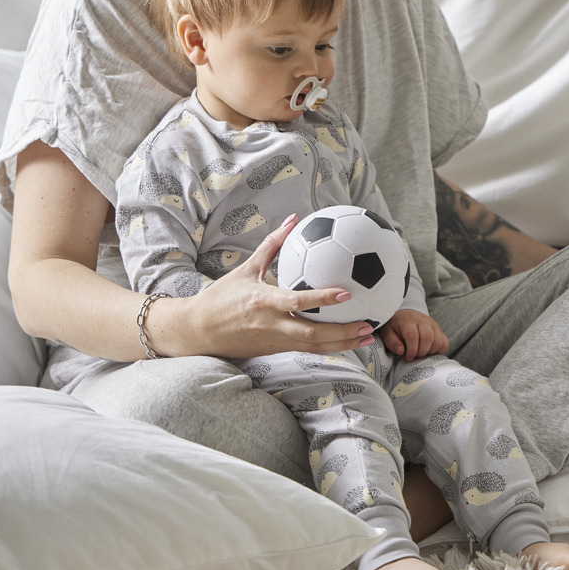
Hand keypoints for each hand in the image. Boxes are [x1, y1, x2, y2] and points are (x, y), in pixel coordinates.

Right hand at [158, 215, 374, 358]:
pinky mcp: (275, 351)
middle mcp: (272, 325)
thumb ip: (272, 244)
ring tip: (368, 337)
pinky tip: (348, 341)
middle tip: (369, 325)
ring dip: (342, 344)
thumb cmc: (222, 297)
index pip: (298, 302)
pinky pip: (306, 350)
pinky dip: (329, 347)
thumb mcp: (246, 269)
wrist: (198, 332)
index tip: (347, 293)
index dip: (323, 299)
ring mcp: (274, 342)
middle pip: (313, 334)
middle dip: (343, 333)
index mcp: (264, 302)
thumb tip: (293, 218)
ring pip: (313, 347)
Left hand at [378, 309, 447, 359]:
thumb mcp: (388, 333)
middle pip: (428, 338)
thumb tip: (401, 351)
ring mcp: (433, 324)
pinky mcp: (439, 329)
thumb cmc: (396, 327)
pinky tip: (430, 351)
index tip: (408, 357)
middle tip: (415, 356)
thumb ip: (392, 342)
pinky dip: (439, 350)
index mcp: (408, 321)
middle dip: (421, 352)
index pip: (413, 336)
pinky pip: (445, 342)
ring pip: (438, 340)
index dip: (412, 350)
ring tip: (422, 353)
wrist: (404, 316)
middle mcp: (422, 320)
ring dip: (430, 351)